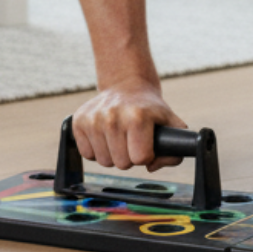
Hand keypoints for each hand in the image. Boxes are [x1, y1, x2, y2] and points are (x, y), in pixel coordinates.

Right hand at [72, 78, 186, 172]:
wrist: (127, 85)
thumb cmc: (149, 108)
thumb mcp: (170, 122)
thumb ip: (174, 149)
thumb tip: (152, 166)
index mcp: (138, 117)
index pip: (140, 159)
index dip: (146, 156)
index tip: (146, 144)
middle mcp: (113, 117)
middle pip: (122, 164)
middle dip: (129, 156)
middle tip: (132, 139)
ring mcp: (93, 119)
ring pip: (104, 162)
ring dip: (113, 154)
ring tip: (120, 136)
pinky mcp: (78, 122)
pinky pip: (87, 155)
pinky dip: (97, 150)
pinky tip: (105, 135)